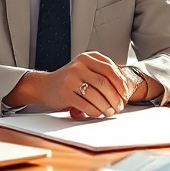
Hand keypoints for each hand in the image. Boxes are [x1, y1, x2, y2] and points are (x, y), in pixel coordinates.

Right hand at [7, 52, 129, 118]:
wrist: (44, 85)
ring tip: (110, 111)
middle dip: (115, 98)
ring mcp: (71, 78)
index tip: (125, 95)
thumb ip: (102, 74)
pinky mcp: (65, 93)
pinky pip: (86, 105)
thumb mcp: (85, 69)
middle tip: (119, 106)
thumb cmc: (69, 80)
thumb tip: (124, 90)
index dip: (121, 84)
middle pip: (105, 83)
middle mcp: (79, 65)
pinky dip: (95, 111)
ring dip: (107, 106)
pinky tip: (98, 113)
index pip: (110, 69)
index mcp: (87, 57)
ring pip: (97, 95)